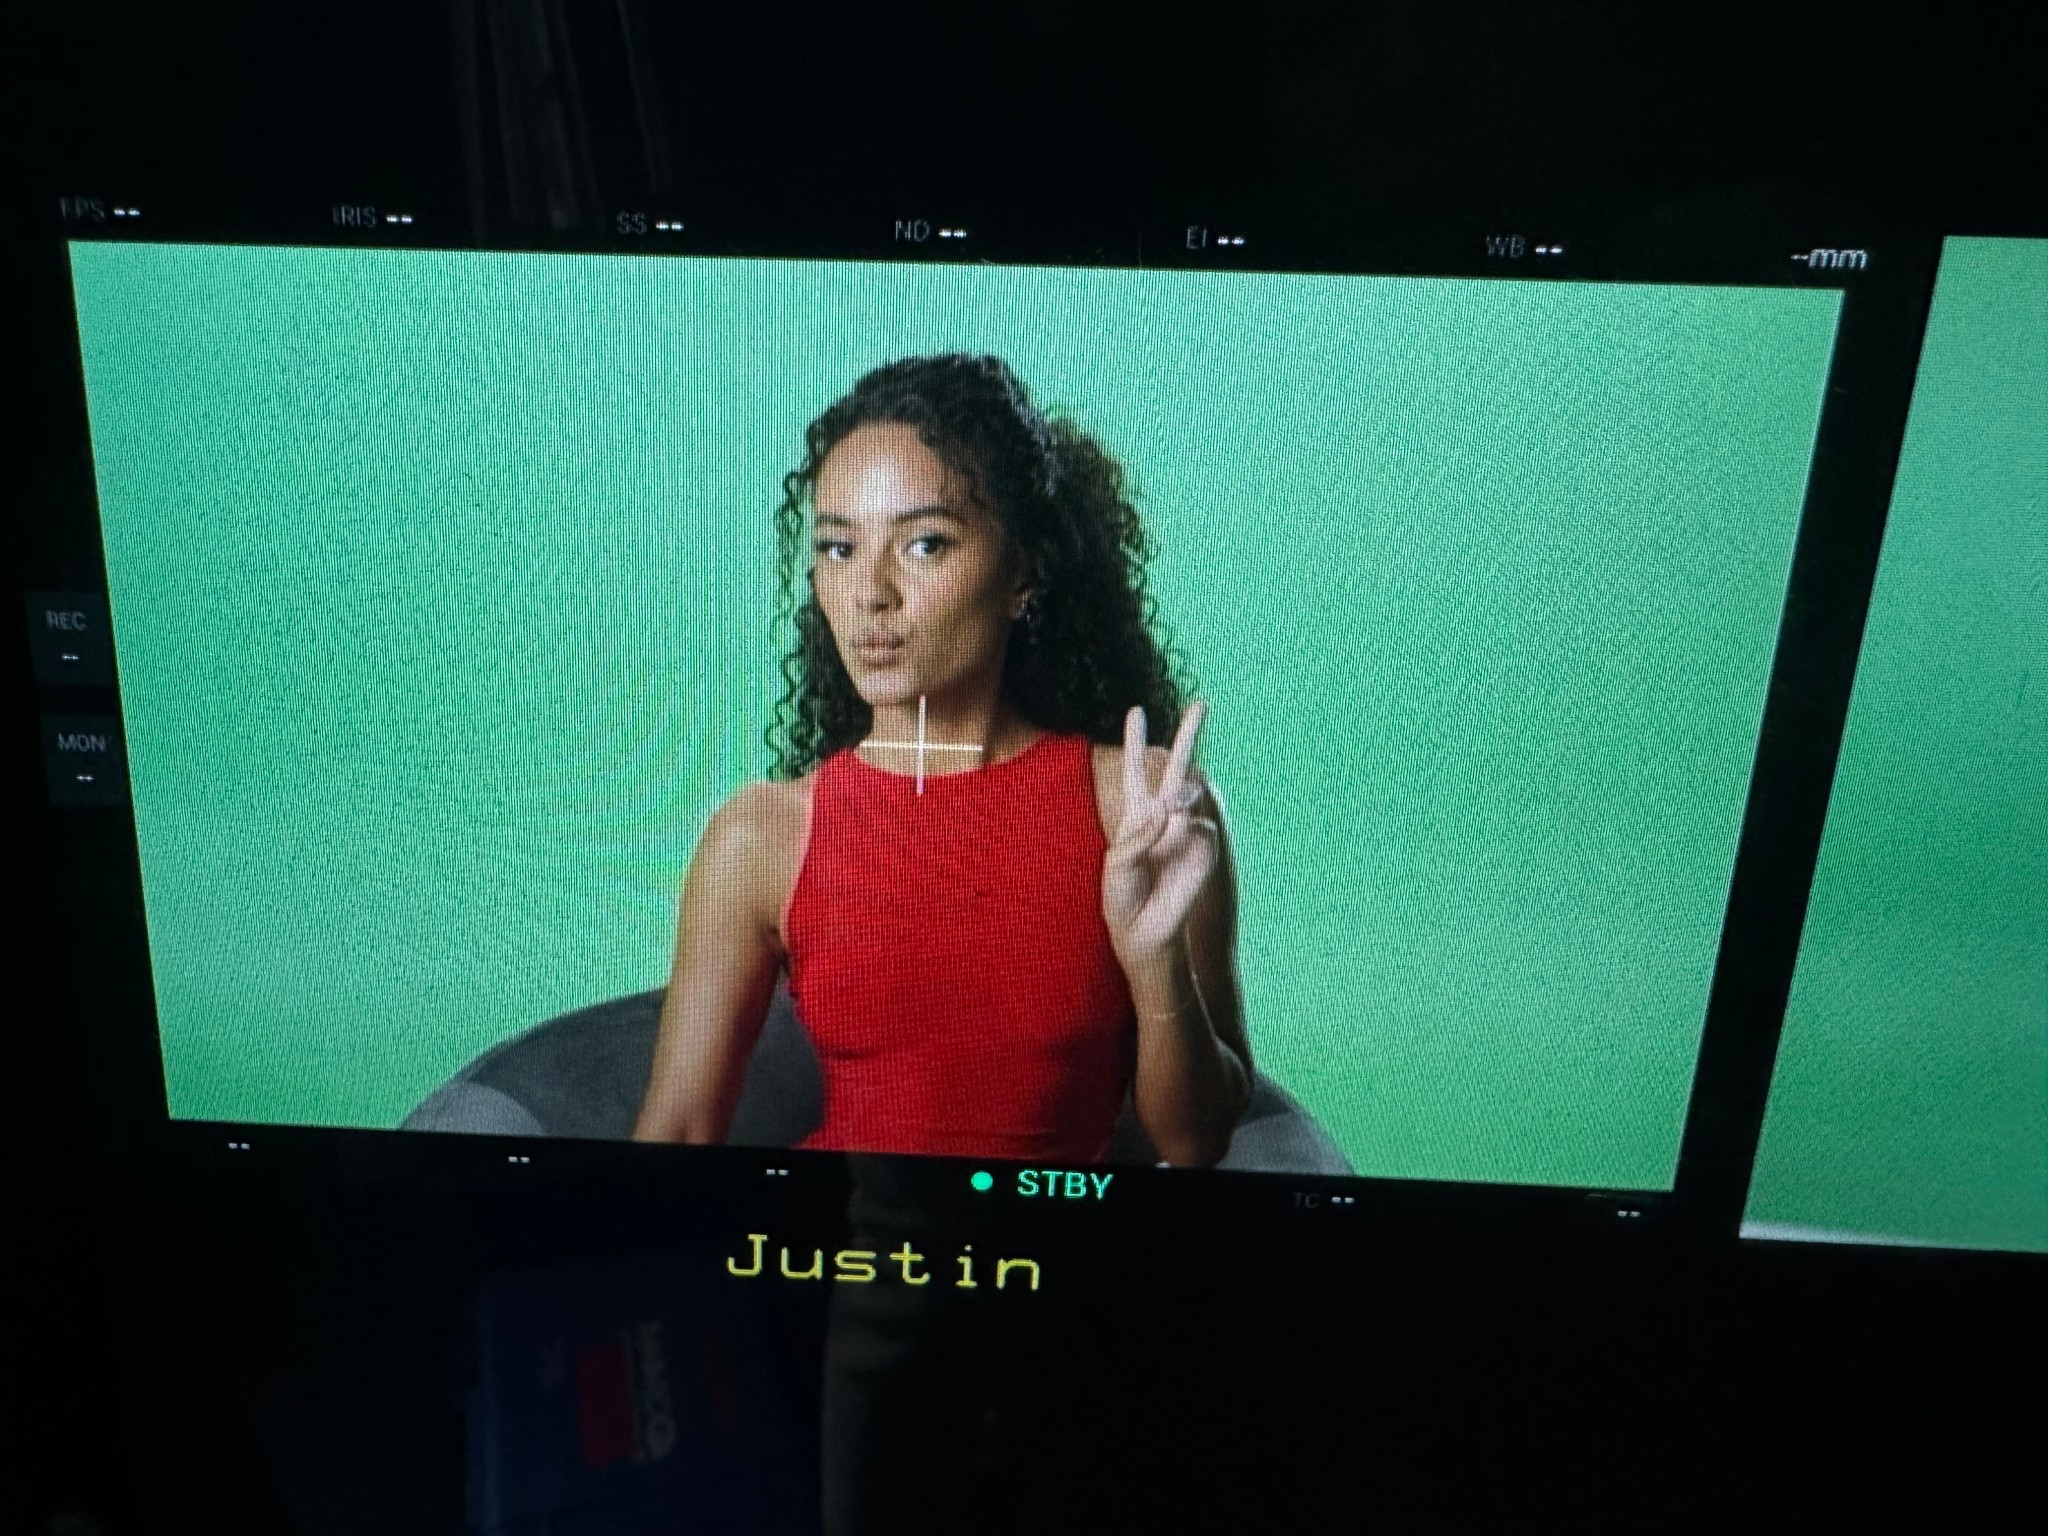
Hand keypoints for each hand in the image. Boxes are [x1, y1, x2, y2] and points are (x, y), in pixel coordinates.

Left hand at [1102, 702, 1217, 968]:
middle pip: (1177, 766)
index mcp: (1136, 814)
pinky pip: (1200, 826)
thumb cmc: (1122, 899)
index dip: (1135, 741)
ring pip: (1192, 791)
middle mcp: (1163, 816)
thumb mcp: (1117, 864)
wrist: (1144, 933)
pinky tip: (1179, 839)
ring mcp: (1185, 831)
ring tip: (1172, 804)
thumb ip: (1139, 834)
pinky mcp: (1203, 849)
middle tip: (1202, 702)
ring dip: (1182, 792)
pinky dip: (1187, 830)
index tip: (1136, 710)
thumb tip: (1170, 810)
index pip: (1135, 770)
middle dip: (1190, 734)